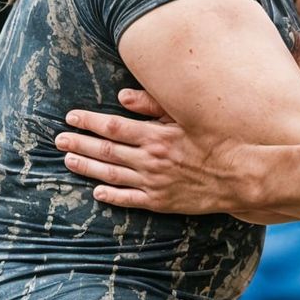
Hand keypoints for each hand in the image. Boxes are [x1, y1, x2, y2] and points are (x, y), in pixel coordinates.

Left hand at [56, 88, 252, 213]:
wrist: (240, 177)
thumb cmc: (218, 141)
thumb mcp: (188, 117)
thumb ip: (153, 105)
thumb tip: (120, 98)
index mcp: (156, 136)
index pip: (112, 127)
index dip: (89, 122)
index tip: (70, 117)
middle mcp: (151, 161)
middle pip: (105, 151)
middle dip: (79, 143)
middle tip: (58, 139)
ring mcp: (154, 184)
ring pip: (111, 175)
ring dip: (87, 168)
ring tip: (68, 160)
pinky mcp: (162, 202)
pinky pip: (130, 199)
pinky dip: (111, 196)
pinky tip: (96, 192)